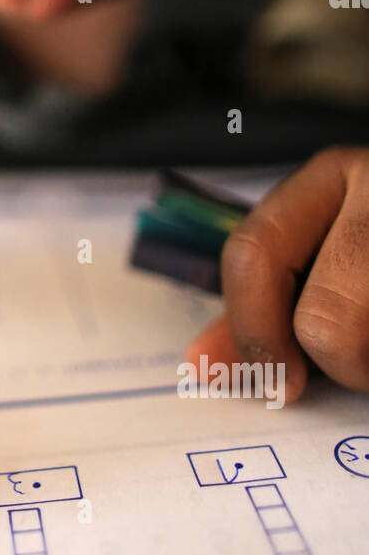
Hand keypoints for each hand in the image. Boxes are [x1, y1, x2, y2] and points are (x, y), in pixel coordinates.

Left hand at [187, 147, 368, 402]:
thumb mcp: (331, 251)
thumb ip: (264, 307)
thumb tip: (202, 364)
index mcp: (334, 174)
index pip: (252, 253)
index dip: (254, 333)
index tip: (279, 380)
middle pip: (326, 319)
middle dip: (344, 363)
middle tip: (368, 359)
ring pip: (364, 341)